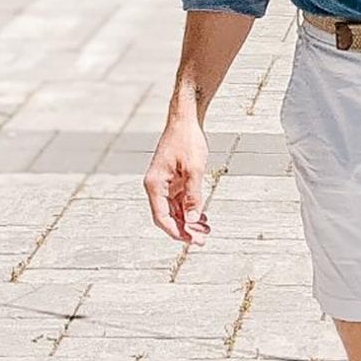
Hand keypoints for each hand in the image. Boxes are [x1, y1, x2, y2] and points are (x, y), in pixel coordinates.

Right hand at [144, 114, 211, 245]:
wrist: (185, 119)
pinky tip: (202, 217)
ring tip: (206, 230)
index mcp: (155, 184)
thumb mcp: (194, 169)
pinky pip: (179, 200)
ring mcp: (164, 183)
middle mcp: (156, 186)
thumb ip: (193, 196)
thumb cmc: (187, 140)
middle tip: (202, 240)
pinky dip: (190, 209)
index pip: (161, 217)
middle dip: (184, 229)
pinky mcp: (173, 179)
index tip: (190, 241)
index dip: (176, 231)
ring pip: (174, 210)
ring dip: (188, 221)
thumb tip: (192, 219)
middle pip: (168, 216)